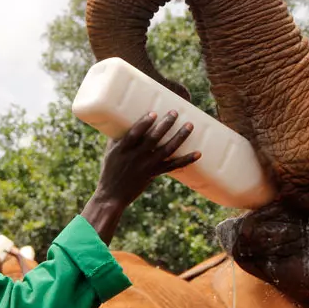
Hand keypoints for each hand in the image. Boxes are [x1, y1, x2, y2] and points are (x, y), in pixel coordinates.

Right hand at [81, 111, 199, 243]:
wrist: (113, 195)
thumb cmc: (110, 170)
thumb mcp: (110, 152)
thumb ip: (119, 137)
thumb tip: (125, 118)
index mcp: (123, 150)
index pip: (135, 134)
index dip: (144, 123)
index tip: (153, 113)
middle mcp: (136, 157)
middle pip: (154, 139)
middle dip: (165, 125)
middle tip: (175, 113)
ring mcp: (147, 166)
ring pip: (167, 150)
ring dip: (180, 137)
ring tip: (189, 125)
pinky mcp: (154, 173)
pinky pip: (173, 166)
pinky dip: (187, 160)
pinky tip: (198, 153)